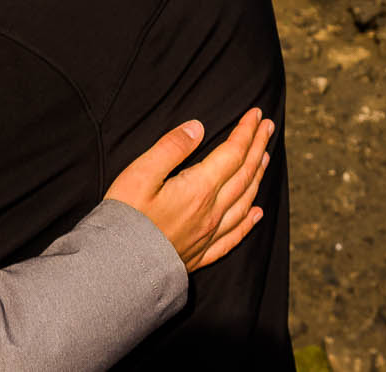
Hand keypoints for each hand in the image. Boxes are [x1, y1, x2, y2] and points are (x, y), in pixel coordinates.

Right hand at [105, 109, 272, 271]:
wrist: (117, 269)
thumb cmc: (125, 218)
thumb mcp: (141, 173)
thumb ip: (172, 147)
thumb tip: (198, 127)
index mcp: (199, 189)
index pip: (233, 153)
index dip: (247, 132)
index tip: (256, 114)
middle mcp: (211, 213)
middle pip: (244, 174)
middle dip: (258, 147)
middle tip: (268, 127)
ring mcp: (208, 236)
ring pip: (244, 202)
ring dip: (257, 177)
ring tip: (265, 159)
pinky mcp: (200, 255)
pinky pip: (233, 237)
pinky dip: (249, 222)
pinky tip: (256, 214)